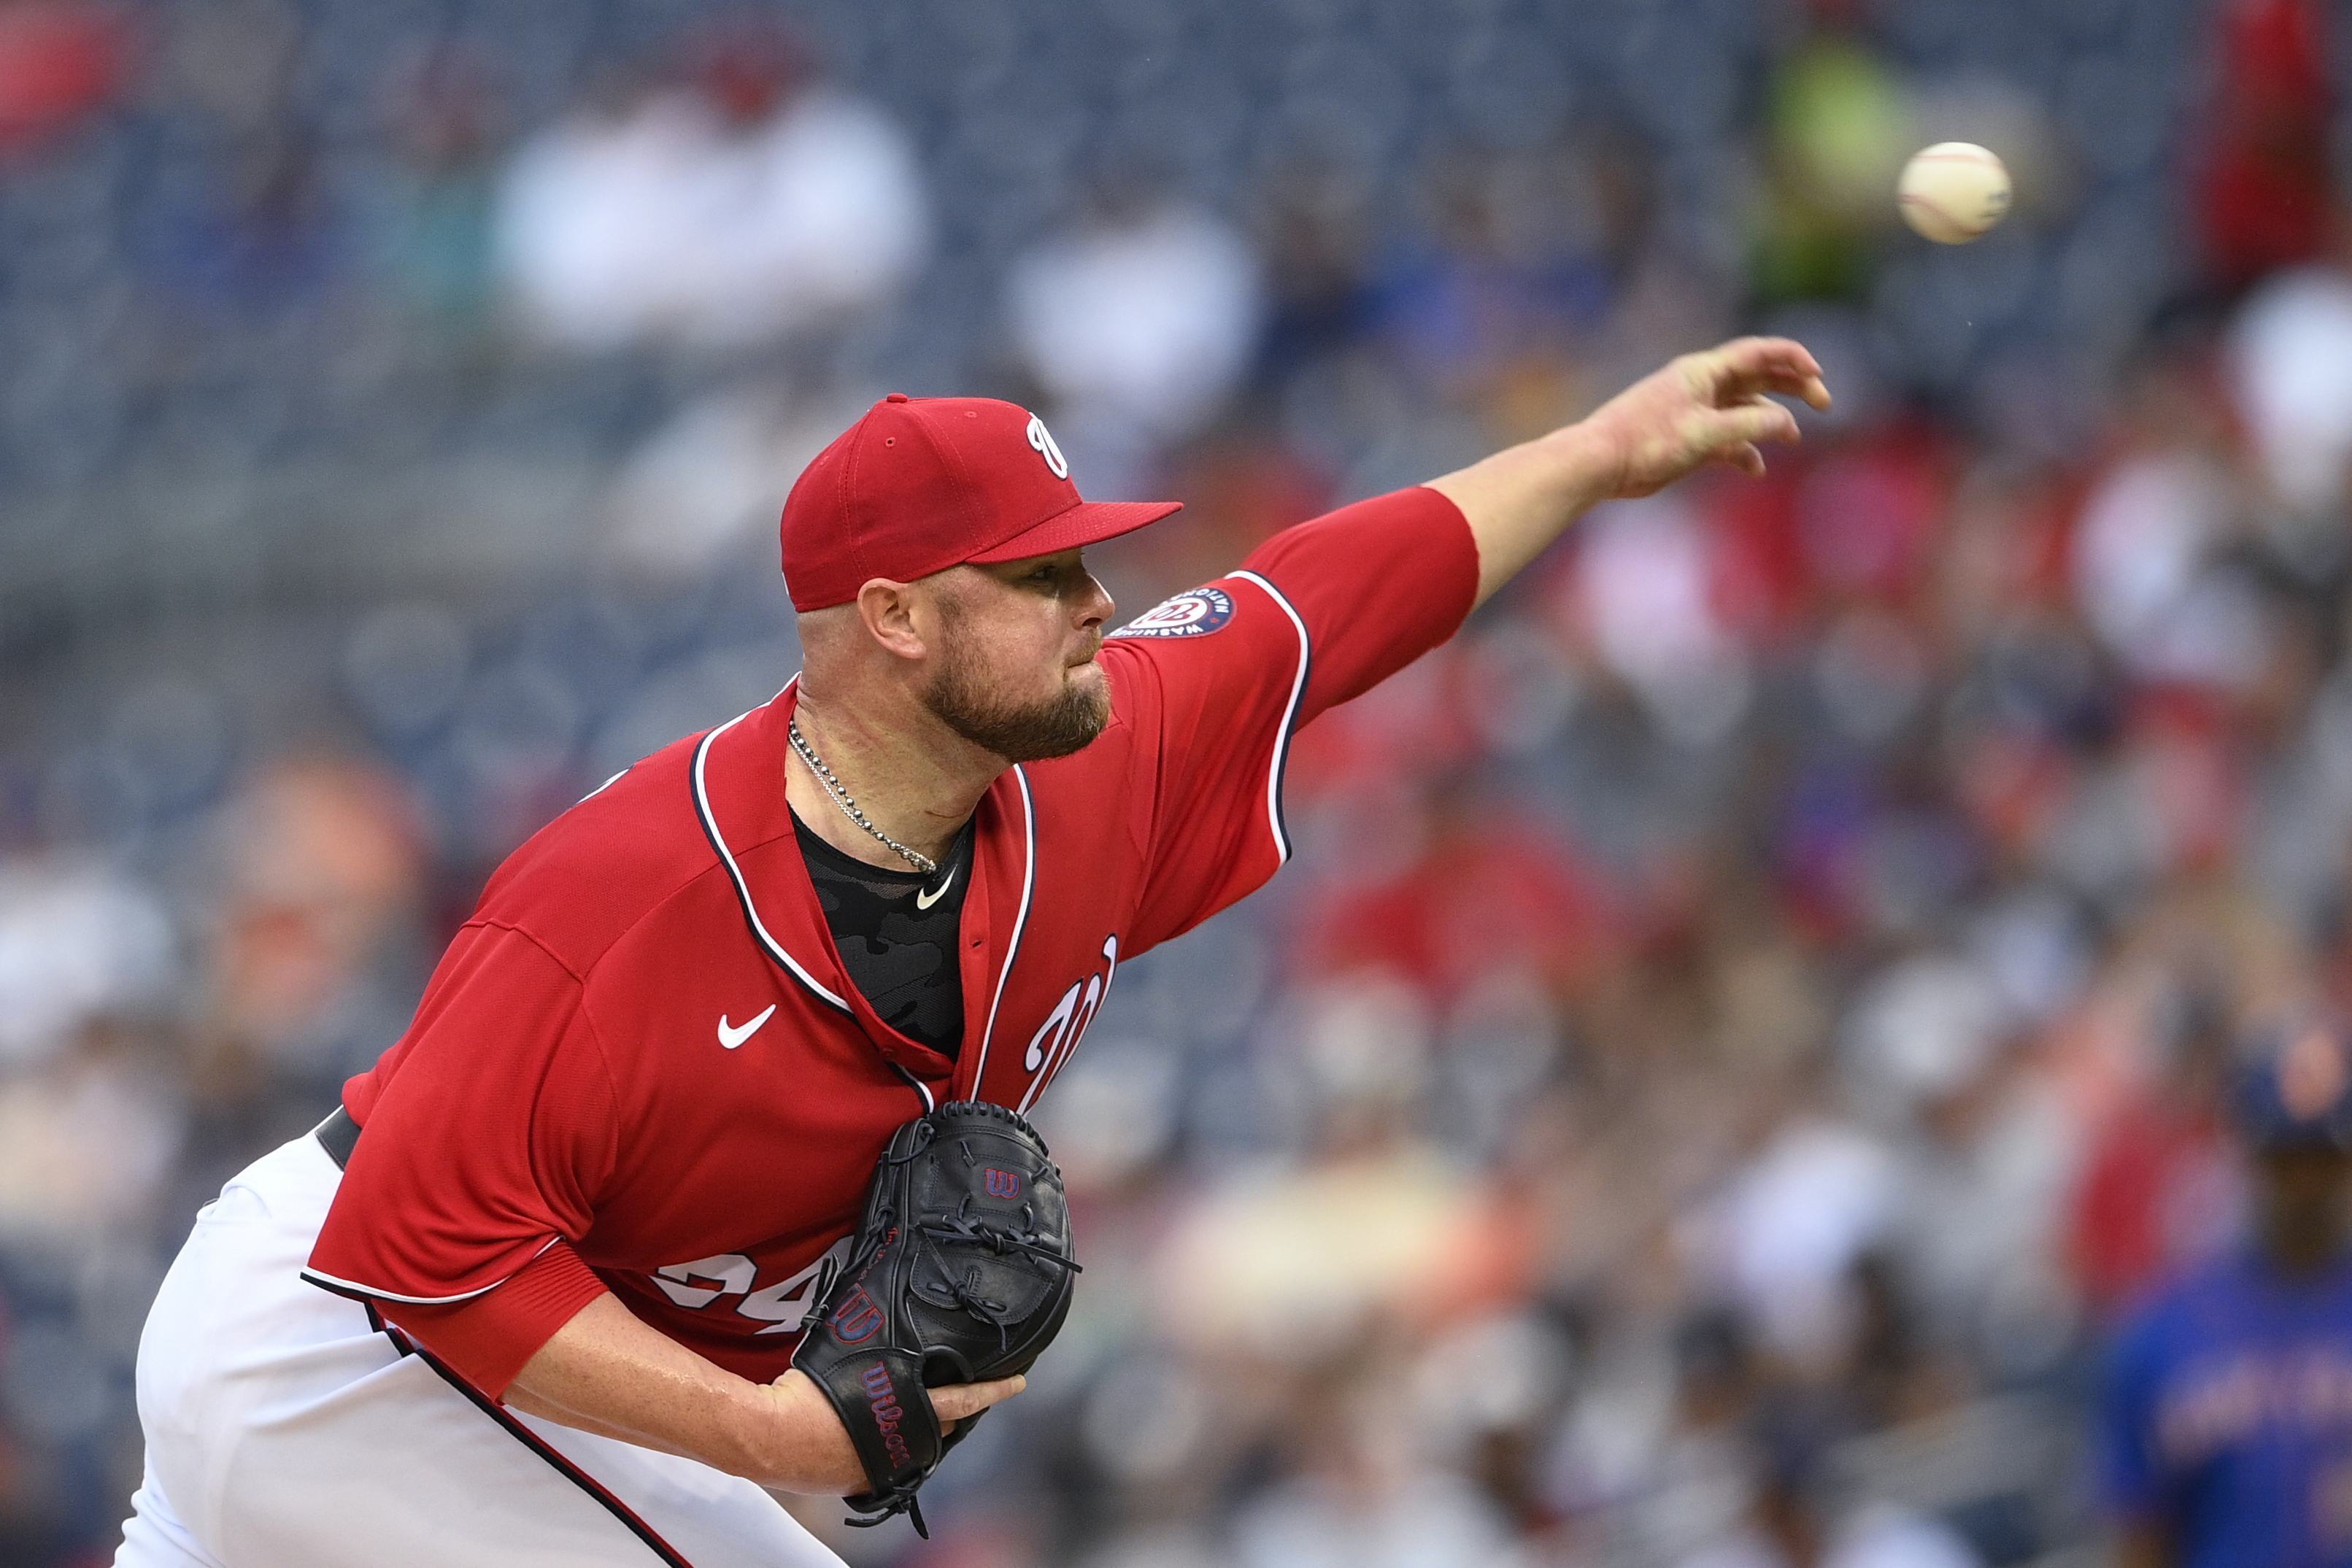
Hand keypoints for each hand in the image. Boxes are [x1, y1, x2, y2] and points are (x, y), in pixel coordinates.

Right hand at [761, 1368, 1028, 1493]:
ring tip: (916, 1413)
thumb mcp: (847, 1354)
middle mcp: (900, 1444)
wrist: (766, 1434)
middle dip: (956, 1413)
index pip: (962, 1398)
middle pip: (943, 1428)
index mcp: (905, 1409)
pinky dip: (886, 1449)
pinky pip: (884, 1464)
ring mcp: (879, 1468)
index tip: (1018, 1383)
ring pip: (916, 1448)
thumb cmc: (803, 1391)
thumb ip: (876, 1346)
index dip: (993, 1390)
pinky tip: (872, 1435)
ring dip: (921, 1432)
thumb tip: (884, 1319)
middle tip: (966, 1397)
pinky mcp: (856, 1483)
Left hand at [1573, 337, 1831, 499]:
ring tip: (1793, 438)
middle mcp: (1702, 387)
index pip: (1758, 353)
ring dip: (1771, 421)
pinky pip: (1727, 441)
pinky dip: (1744, 451)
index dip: (1793, 358)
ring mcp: (1696, 413)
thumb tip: (1787, 424)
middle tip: (1824, 403)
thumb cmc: (1646, 442)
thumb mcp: (1704, 432)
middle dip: (1793, 387)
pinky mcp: (1688, 441)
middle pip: (1759, 378)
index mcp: (1703, 372)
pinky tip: (1755, 469)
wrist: (1600, 464)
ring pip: (1745, 410)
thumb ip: (1748, 425)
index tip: (1818, 373)